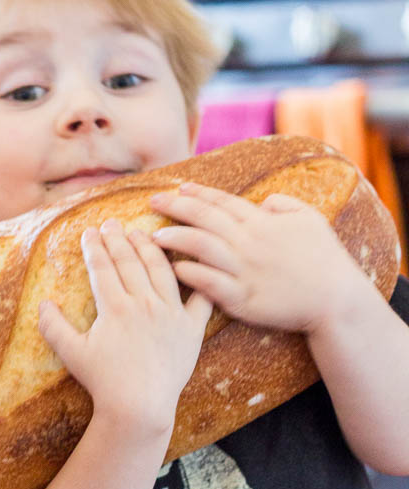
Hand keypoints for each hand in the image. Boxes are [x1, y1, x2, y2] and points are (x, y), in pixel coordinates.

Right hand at [38, 218, 212, 434]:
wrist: (140, 407)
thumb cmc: (104, 382)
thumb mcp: (72, 354)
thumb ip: (53, 326)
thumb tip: (43, 303)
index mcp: (115, 307)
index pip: (102, 267)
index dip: (94, 247)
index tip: (89, 232)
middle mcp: (144, 303)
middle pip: (130, 261)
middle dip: (118, 239)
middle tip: (111, 224)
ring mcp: (170, 314)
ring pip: (161, 270)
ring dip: (149, 248)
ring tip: (141, 234)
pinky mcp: (191, 329)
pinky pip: (200, 300)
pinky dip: (197, 281)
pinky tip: (192, 266)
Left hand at [150, 182, 361, 334]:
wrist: (336, 300)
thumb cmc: (325, 259)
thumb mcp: (310, 219)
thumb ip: (284, 205)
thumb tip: (263, 201)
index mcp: (262, 223)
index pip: (223, 203)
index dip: (198, 194)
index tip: (177, 188)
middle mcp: (249, 243)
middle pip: (205, 219)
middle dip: (176, 208)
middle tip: (152, 203)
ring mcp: (245, 271)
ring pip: (202, 248)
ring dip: (176, 239)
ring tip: (154, 236)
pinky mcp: (244, 299)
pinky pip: (211, 284)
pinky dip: (192, 275)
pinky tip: (175, 269)